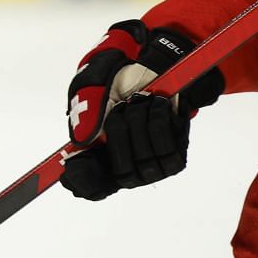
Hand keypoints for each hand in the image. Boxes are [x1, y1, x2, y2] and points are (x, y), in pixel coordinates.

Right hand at [61, 21, 223, 201]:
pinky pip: (167, 147)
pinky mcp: (175, 157)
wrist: (153, 69)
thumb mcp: (92, 88)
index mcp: (97, 158)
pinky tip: (157, 104)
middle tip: (121, 106)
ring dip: (140, 120)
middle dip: (120, 131)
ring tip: (141, 100)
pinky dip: (158, 118)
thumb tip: (82, 141)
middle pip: (123, 174)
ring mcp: (151, 168)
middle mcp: (125, 169)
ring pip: (145, 160)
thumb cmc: (116, 81)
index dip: (86, 181)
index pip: (90, 188)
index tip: (84, 160)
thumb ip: (84, 113)